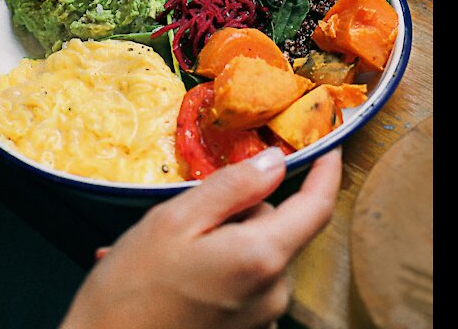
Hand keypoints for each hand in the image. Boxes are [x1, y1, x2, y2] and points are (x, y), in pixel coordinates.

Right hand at [61, 146, 342, 328]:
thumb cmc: (130, 292)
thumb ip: (231, 188)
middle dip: (241, 211)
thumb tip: (275, 161)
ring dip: (222, 243)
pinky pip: (242, 285)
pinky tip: (172, 278)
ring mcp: (261, 319)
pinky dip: (213, 272)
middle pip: (277, 228)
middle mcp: (273, 294)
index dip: (326, 171)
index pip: (317, 206)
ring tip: (167, 252)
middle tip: (187, 215)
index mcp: (261, 257)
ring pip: (258, 253)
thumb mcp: (174, 222)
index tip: (327, 145)